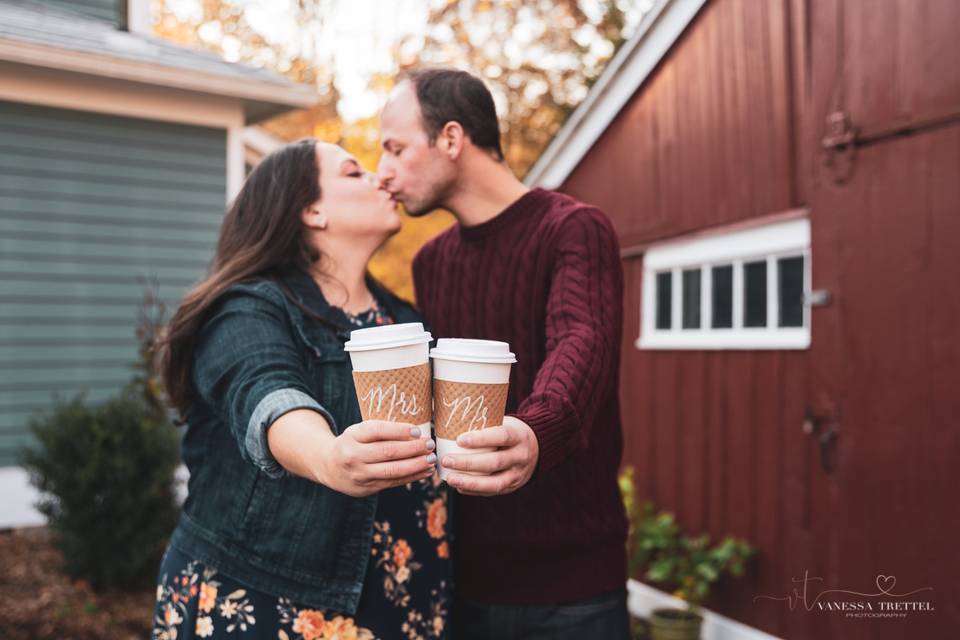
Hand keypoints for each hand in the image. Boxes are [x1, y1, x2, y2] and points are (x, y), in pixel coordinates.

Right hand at [316, 421, 436, 496]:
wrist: (328, 466)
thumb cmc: (352, 443)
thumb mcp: (359, 431)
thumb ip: (381, 431)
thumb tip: (416, 433)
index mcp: (352, 436)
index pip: (378, 430)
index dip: (399, 431)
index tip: (418, 431)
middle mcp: (353, 456)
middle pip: (387, 452)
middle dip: (413, 449)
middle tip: (430, 445)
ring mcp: (359, 474)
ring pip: (392, 470)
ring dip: (416, 465)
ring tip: (431, 460)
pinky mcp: (366, 488)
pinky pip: (392, 482)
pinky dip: (411, 477)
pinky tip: (425, 471)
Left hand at [441, 416, 538, 495]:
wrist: (538, 448)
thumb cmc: (511, 432)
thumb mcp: (505, 423)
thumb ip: (486, 424)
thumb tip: (452, 422)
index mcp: (519, 436)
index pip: (501, 436)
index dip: (481, 439)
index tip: (459, 440)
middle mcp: (521, 456)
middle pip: (494, 462)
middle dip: (468, 463)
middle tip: (446, 460)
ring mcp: (518, 474)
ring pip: (494, 482)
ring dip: (470, 482)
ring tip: (450, 478)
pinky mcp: (513, 486)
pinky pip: (493, 492)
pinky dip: (474, 490)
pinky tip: (459, 487)